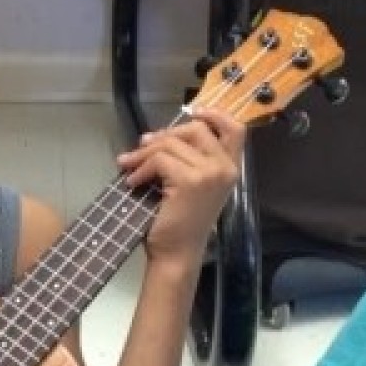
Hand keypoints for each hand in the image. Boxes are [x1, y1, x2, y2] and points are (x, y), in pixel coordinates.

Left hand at [118, 109, 242, 269]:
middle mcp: (226, 168)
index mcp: (230, 169)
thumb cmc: (181, 223)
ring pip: (171, 144)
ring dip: (144, 153)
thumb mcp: (191, 184)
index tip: (193, 111)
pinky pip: (159, 159)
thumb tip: (159, 136)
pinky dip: (141, 168)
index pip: (235, 129)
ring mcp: (210, 173)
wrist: (176, 254)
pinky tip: (133, 182)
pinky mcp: (191, 180)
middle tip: (142, 147)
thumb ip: (189, 159)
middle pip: (196, 129)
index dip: (215, 114)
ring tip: (129, 167)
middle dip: (165, 135)